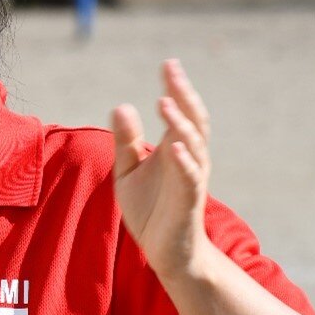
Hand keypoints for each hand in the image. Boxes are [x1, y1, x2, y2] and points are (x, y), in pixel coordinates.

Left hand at [110, 59, 213, 280]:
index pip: (179, 111)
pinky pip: (190, 178)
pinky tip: (174, 148)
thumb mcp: (128, 170)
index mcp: (174, 149)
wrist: (165, 251)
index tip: (169, 63)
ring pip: (193, 145)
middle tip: (172, 70)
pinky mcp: (187, 202)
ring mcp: (190, 179)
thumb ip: (126, 140)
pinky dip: (184, 162)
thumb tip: (122, 105)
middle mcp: (188, 159)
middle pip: (192, 120)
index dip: (176, 87)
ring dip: (180, 123)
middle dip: (184, 95)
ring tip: (164, 102)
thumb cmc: (150, 209)